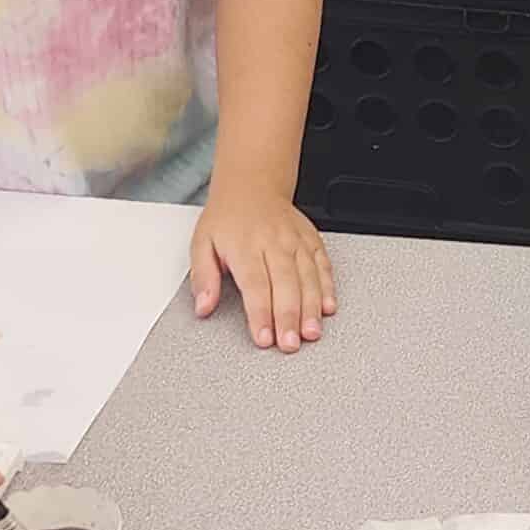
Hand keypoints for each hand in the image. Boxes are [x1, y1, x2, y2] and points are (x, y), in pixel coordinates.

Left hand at [192, 187, 336, 351]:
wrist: (252, 185)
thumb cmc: (227, 218)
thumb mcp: (202, 243)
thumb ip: (203, 277)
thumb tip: (203, 306)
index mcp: (245, 246)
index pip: (255, 285)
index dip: (261, 314)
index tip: (263, 338)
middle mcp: (274, 242)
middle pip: (285, 285)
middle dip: (289, 318)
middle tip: (290, 344)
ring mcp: (296, 241)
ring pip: (308, 278)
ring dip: (311, 308)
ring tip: (311, 332)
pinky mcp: (311, 240)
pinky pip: (323, 265)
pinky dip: (327, 288)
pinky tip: (327, 308)